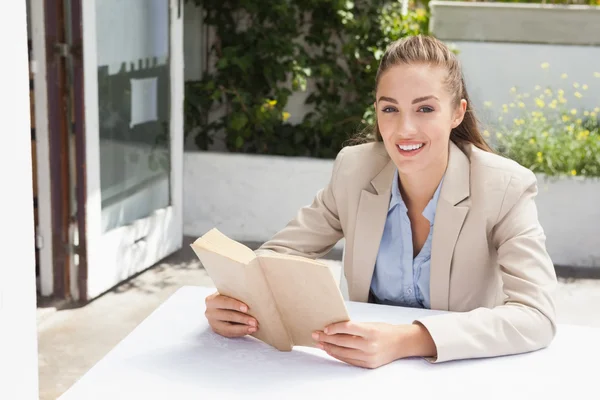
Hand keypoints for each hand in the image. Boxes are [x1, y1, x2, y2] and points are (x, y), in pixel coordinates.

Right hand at [205, 292, 258, 337]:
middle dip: (242, 319)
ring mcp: (212, 323)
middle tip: (254, 321)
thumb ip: (237, 293)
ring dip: (242, 328)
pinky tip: (249, 330)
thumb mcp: (230, 292)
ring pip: (228, 328)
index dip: (235, 305)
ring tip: (254, 328)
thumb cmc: (229, 296)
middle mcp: (210, 312)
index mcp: (211, 300)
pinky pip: (229, 333)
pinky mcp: (217, 330)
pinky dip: (240, 332)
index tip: (246, 308)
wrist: (222, 304)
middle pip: (228, 316)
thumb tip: (253, 292)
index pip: (224, 302)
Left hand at [312, 321, 435, 368]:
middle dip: (326, 338)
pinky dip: (338, 355)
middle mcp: (370, 345)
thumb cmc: (384, 330)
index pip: (348, 327)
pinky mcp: (368, 365)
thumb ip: (354, 327)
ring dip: (329, 348)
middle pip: (342, 341)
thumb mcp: (370, 324)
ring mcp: (369, 356)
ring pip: (343, 353)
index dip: (334, 328)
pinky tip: (330, 351)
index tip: (324, 328)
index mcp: (371, 331)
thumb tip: (333, 329)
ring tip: (320, 344)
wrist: (401, 343)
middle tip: (315, 335)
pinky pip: (349, 360)